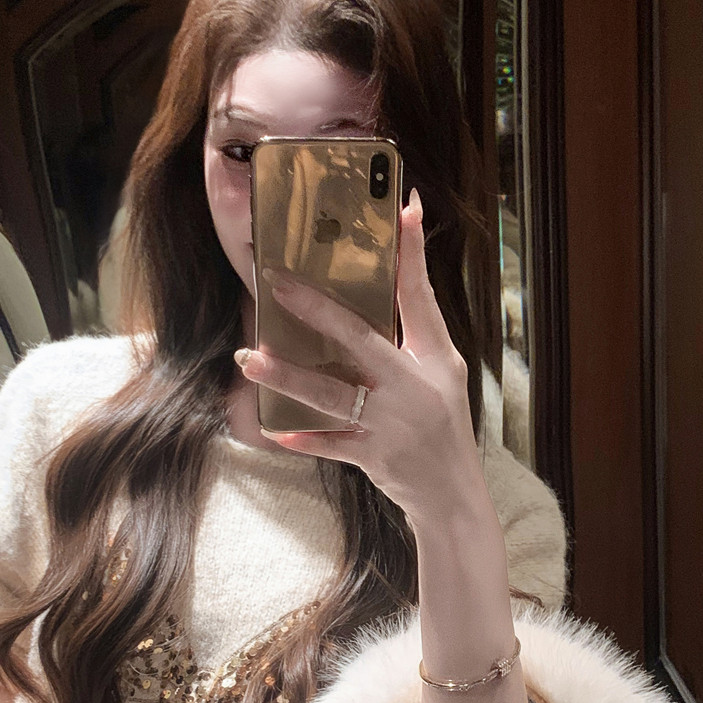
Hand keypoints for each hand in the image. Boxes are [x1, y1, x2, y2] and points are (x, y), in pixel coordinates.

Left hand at [234, 190, 483, 527]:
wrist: (452, 494)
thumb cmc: (442, 419)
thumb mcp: (442, 366)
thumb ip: (418, 317)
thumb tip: (398, 260)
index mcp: (433, 358)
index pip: (419, 296)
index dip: (411, 253)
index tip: (401, 208)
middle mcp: (412, 388)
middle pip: (360, 341)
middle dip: (317, 310)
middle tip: (277, 285)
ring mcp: (392, 426)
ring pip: (332, 396)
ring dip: (289, 377)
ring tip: (250, 358)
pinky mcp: (373, 458)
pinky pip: (331, 446)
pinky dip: (304, 439)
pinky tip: (275, 430)